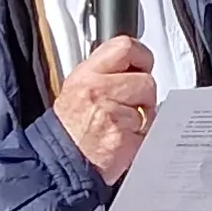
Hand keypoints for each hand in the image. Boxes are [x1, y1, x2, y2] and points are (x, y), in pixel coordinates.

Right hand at [54, 37, 158, 181]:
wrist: (60, 162)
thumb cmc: (69, 130)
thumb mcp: (75, 89)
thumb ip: (102, 73)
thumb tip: (129, 63)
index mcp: (87, 75)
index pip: (125, 48)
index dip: (141, 56)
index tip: (143, 64)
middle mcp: (99, 91)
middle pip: (146, 80)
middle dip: (144, 94)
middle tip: (131, 104)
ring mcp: (113, 115)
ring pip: (150, 107)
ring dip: (144, 116)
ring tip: (124, 124)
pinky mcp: (125, 138)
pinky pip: (148, 131)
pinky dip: (142, 136)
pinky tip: (125, 139)